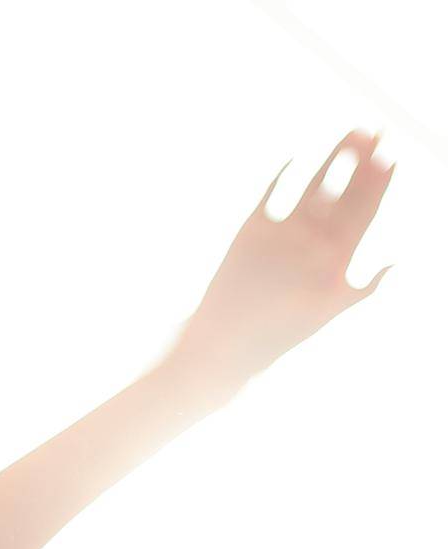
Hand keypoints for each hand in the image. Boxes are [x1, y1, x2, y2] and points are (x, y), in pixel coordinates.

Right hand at [172, 131, 393, 388]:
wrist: (226, 344)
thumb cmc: (276, 336)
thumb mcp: (326, 312)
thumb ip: (360, 290)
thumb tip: (394, 264)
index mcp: (335, 257)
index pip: (365, 212)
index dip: (380, 185)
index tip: (392, 157)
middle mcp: (312, 240)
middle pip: (345, 193)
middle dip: (363, 163)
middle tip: (378, 133)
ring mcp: (284, 233)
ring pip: (315, 185)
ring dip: (334, 158)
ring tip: (354, 133)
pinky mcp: (252, 230)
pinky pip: (271, 194)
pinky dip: (281, 176)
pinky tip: (294, 158)